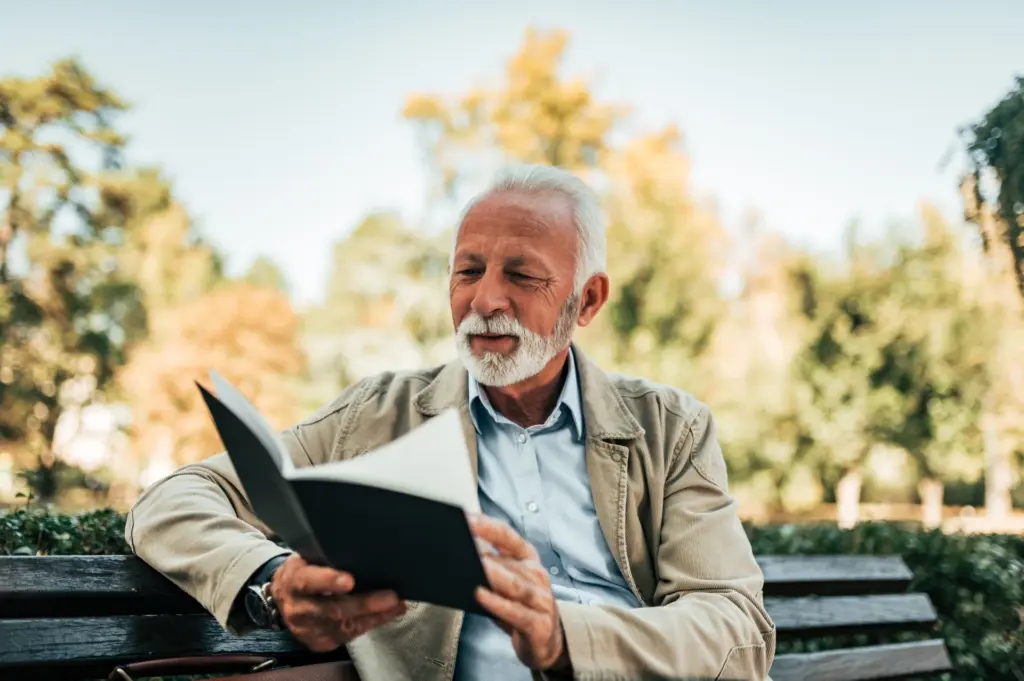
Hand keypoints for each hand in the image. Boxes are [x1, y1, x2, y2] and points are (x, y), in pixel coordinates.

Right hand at [271, 554, 406, 652]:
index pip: (308, 581)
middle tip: (391, 597)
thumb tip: (364, 548)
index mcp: (293, 581)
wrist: (282, 598)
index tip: (350, 580)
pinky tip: (387, 615)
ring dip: (374, 617)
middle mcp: (298, 609)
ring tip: (396, 606)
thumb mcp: (308, 558)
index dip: (328, 581)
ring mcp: (307, 630)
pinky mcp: (318, 643)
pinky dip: (370, 624)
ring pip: (343, 627)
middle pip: (332, 610)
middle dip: (364, 604)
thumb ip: (328, 557)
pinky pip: (347, 637)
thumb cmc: (305, 570)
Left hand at [469, 514, 569, 670]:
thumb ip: (491, 567)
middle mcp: (537, 576)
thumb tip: (463, 552)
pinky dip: (497, 603)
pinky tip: (480, 595)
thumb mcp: (507, 585)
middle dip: (485, 554)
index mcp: (529, 561)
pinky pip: (515, 612)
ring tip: (476, 564)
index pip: (509, 538)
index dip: (488, 527)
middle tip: (462, 544)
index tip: (468, 519)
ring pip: (515, 584)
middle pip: (509, 562)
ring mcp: (540, 601)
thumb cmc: (522, 609)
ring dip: (495, 574)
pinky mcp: (538, 624)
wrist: (548, 643)